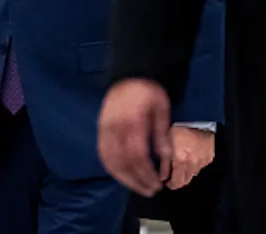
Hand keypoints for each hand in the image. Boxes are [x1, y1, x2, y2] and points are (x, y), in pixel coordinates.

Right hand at [98, 78, 172, 196]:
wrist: (127, 75)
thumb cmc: (147, 91)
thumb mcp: (161, 109)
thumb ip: (161, 134)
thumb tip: (165, 159)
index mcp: (132, 122)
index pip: (137, 155)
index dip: (146, 174)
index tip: (157, 184)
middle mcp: (115, 127)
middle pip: (123, 162)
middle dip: (136, 180)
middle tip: (150, 190)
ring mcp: (105, 129)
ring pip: (110, 160)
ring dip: (123, 178)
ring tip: (138, 186)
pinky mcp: (101, 129)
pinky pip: (103, 153)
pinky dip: (112, 168)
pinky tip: (122, 174)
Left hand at [166, 126, 214, 189]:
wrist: (196, 118)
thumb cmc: (179, 126)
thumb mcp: (165, 142)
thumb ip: (163, 161)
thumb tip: (161, 175)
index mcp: (181, 160)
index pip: (176, 182)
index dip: (169, 183)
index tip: (164, 181)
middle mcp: (193, 163)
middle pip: (185, 181)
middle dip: (176, 181)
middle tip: (170, 178)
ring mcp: (202, 161)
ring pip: (192, 175)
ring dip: (185, 174)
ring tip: (178, 167)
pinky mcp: (209, 157)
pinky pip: (200, 167)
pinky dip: (193, 166)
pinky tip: (188, 160)